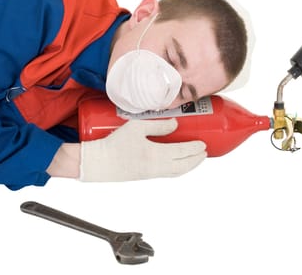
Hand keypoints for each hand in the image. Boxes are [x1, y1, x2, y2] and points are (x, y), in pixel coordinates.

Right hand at [79, 118, 206, 181]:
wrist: (98, 164)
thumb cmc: (113, 144)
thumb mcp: (135, 128)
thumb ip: (157, 125)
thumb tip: (175, 124)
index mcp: (156, 156)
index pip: (182, 153)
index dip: (195, 149)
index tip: (203, 144)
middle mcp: (156, 168)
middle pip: (183, 166)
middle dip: (196, 160)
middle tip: (204, 152)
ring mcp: (151, 174)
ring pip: (176, 172)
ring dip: (188, 166)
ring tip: (195, 158)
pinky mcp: (144, 176)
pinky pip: (167, 174)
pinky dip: (177, 170)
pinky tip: (177, 164)